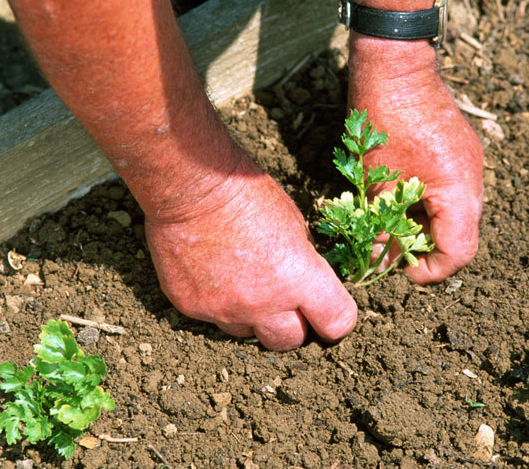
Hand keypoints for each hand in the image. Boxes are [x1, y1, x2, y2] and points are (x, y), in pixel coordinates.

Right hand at [144, 158, 357, 350]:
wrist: (192, 187)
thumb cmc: (247, 194)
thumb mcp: (294, 222)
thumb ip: (302, 263)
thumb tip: (306, 284)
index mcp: (298, 278)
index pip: (336, 322)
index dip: (336, 319)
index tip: (329, 311)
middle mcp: (263, 303)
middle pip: (290, 341)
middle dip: (293, 324)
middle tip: (283, 299)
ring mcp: (225, 309)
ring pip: (248, 334)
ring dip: (253, 316)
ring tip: (242, 281)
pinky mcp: (192, 308)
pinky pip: (214, 319)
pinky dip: (219, 304)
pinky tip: (213, 274)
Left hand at [349, 36, 483, 283]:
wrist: (396, 67)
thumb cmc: (383, 120)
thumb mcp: (375, 183)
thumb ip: (381, 227)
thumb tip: (378, 260)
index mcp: (458, 190)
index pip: (458, 251)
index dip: (430, 271)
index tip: (403, 273)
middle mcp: (473, 179)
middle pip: (461, 235)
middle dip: (427, 250)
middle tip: (394, 251)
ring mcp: (471, 163)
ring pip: (457, 215)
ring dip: (427, 227)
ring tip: (394, 226)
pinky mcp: (461, 152)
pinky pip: (453, 192)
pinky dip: (430, 205)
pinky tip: (403, 200)